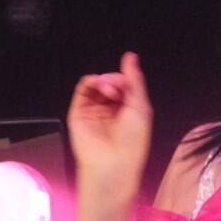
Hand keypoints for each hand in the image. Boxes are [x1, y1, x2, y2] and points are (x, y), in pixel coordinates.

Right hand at [66, 52, 152, 197]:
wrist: (114, 162)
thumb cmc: (131, 142)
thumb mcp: (141, 106)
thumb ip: (135, 80)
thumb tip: (131, 58)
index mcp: (128, 110)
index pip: (125, 85)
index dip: (126, 80)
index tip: (128, 82)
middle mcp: (111, 111)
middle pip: (110, 83)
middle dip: (114, 81)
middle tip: (117, 89)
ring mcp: (95, 112)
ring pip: (96, 85)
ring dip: (103, 80)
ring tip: (108, 89)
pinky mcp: (80, 114)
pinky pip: (82, 91)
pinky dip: (89, 81)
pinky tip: (95, 82)